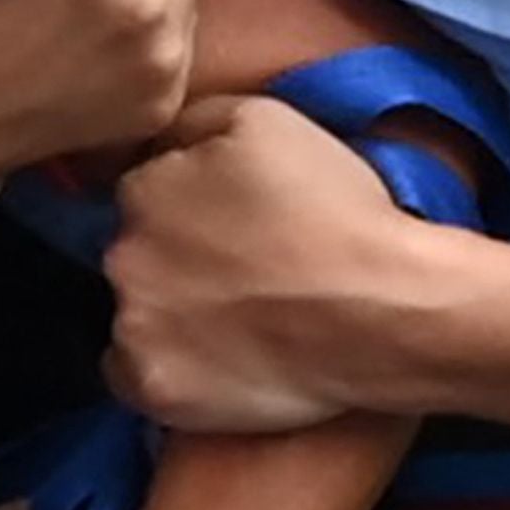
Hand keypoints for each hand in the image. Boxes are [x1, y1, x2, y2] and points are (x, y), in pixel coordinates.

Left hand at [106, 97, 439, 436]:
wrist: (386, 310)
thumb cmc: (336, 210)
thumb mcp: (265, 121)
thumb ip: (193, 122)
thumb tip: (160, 144)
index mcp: (142, 190)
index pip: (144, 194)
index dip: (189, 209)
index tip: (232, 228)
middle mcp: (123, 256)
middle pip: (133, 253)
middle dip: (172, 259)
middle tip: (239, 276)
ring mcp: (134, 327)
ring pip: (132, 314)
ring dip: (166, 314)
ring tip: (236, 322)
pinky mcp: (154, 388)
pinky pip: (133, 376)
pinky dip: (167, 369)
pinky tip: (215, 362)